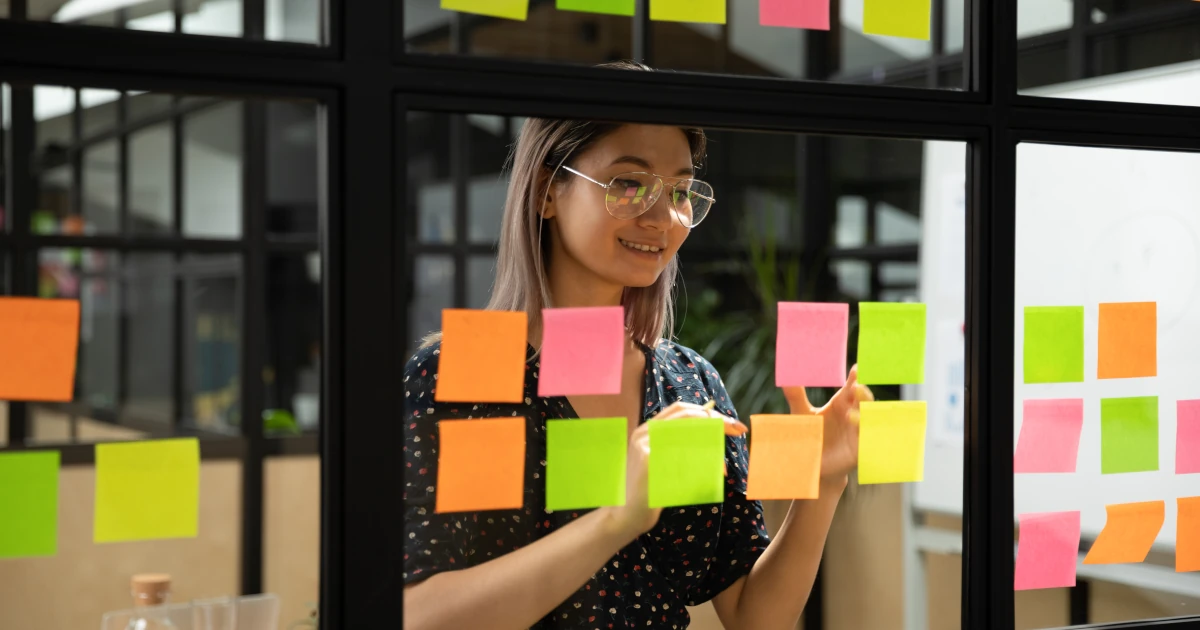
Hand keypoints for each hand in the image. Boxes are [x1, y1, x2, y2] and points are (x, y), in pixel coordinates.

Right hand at [602, 401, 747, 541]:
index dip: (709, 412)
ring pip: (688, 434)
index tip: (732, 424)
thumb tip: (715, 436)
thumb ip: (683, 447)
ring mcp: (644, 444)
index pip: (682, 410)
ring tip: (722, 468)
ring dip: (711, 449)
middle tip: (738, 430)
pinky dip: (701, 464)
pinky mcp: (646, 459)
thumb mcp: (667, 463)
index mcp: (649, 429)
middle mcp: (645, 432)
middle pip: (687, 416)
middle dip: (716, 421)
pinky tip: (711, 476)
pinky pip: (682, 455)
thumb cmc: (652, 491)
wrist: (626, 515)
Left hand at [781, 365, 873, 484]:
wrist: (811, 463)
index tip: (856, 369)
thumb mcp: (802, 414)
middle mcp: (853, 413)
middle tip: (856, 387)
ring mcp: (858, 431)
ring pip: (867, 420)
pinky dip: (863, 437)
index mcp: (841, 402)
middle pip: (863, 400)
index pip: (850, 386)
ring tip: (850, 414)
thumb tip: (785, 378)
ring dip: (861, 416)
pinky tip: (858, 434)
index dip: (855, 377)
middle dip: (862, 394)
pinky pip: (866, 442)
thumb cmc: (810, 434)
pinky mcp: (858, 449)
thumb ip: (796, 396)